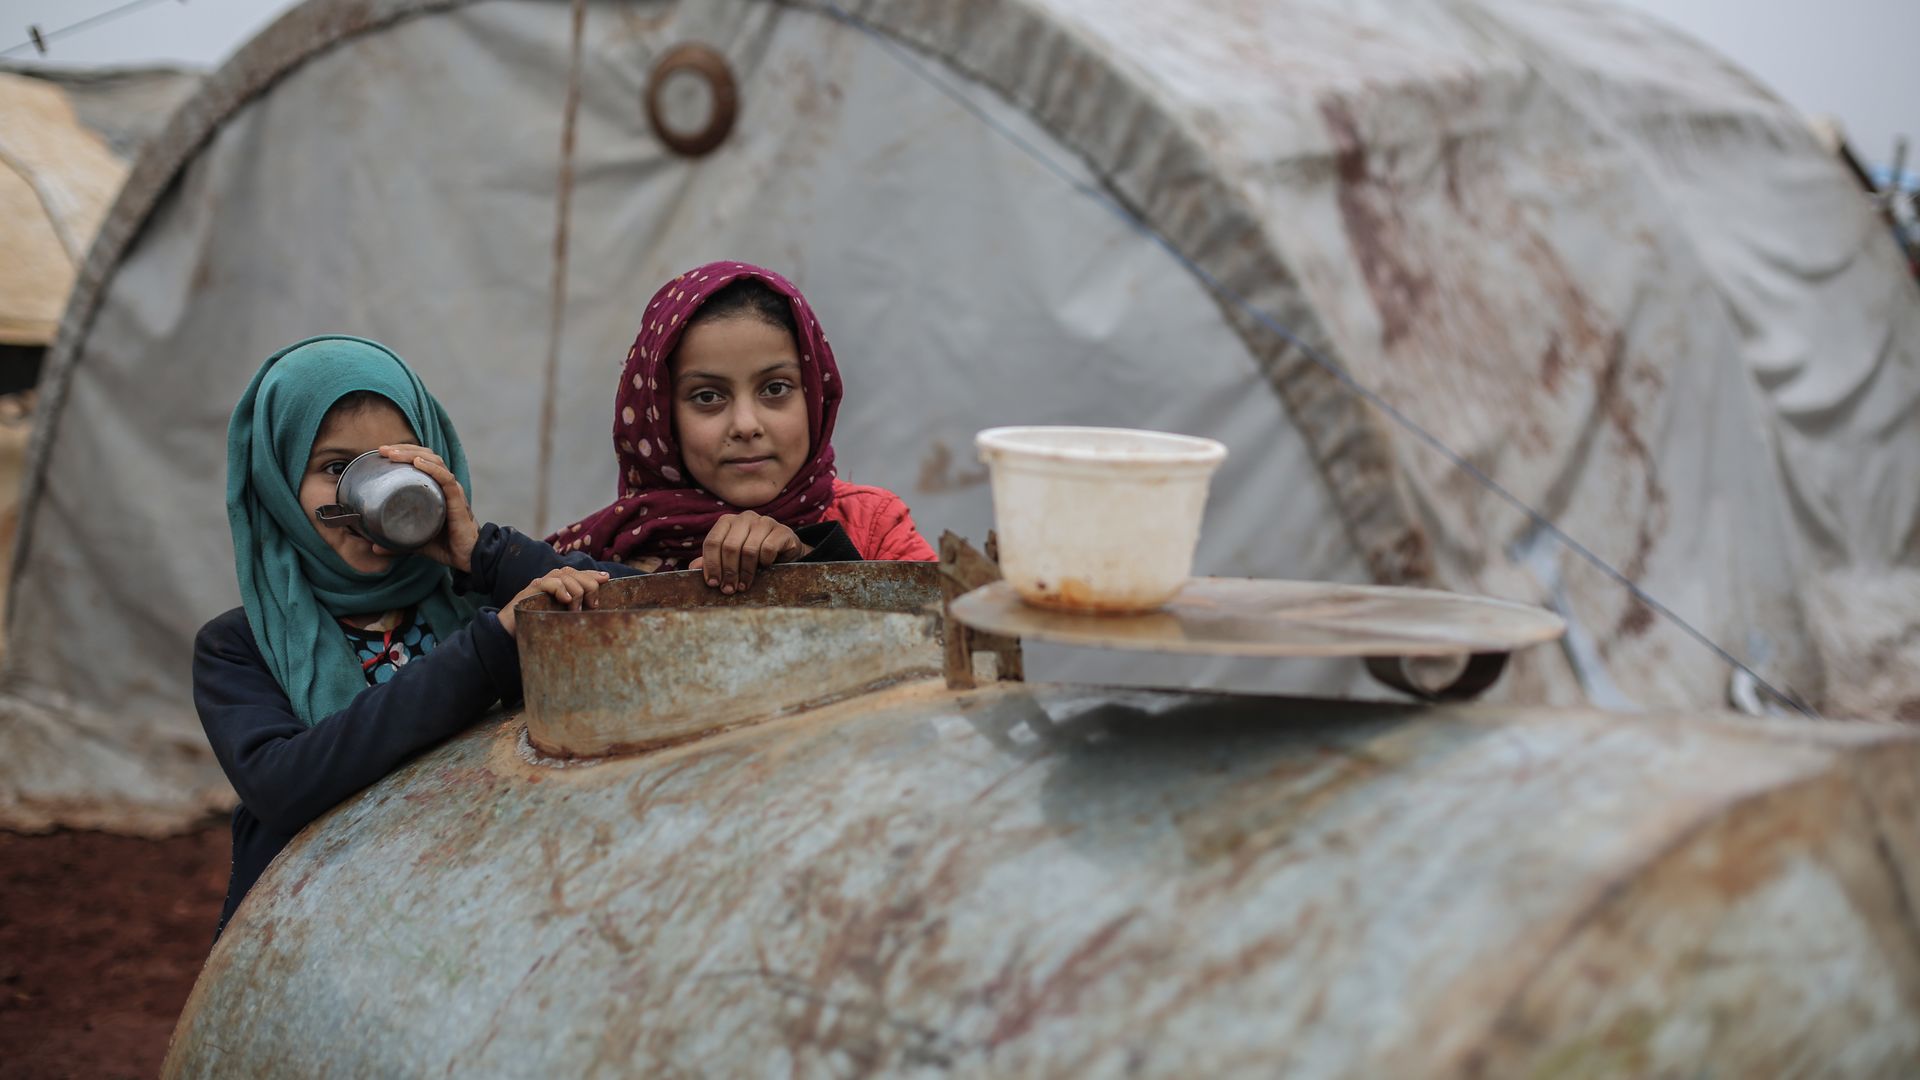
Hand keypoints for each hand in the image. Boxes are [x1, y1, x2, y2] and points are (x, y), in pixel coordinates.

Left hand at [379, 444, 476, 572]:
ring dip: (413, 454)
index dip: (403, 453)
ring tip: (394, 454)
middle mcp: (444, 486)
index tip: (381, 453)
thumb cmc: (446, 545)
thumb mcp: (415, 541)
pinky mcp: (458, 500)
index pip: (421, 461)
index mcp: (436, 489)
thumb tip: (374, 548)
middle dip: (404, 449)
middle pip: (426, 456)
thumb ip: (396, 543)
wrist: (469, 558)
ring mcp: (452, 491)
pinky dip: (432, 468)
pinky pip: (446, 479)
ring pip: (435, 462)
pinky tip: (418, 462)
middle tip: (382, 450)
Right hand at [497, 568, 610, 636]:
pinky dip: (560, 588)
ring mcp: (539, 584)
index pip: (578, 573)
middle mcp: (550, 581)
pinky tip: (567, 599)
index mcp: (559, 586)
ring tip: (577, 608)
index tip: (607, 579)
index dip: (593, 574)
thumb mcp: (561, 618)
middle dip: (589, 585)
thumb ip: (575, 611)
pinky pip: (547, 582)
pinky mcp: (530, 591)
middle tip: (593, 605)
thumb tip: (595, 611)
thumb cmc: (536, 627)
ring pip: (564, 575)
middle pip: (574, 572)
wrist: (508, 633)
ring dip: (576, 590)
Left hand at [689, 512, 810, 593]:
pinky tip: (765, 568)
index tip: (713, 583)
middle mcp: (745, 518)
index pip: (712, 542)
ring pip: (749, 549)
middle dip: (728, 572)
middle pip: (729, 547)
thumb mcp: (732, 558)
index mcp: (727, 521)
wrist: (786, 551)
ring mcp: (765, 522)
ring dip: (745, 572)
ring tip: (744, 586)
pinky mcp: (782, 531)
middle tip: (729, 590)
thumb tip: (692, 569)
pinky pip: (768, 549)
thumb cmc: (754, 556)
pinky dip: (765, 562)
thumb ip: (713, 560)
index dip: (711, 565)